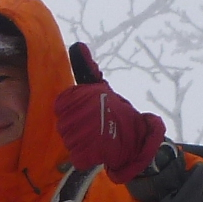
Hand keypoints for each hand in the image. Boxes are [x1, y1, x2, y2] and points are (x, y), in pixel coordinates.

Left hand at [53, 51, 167, 182]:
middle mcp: (79, 113)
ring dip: (84, 141)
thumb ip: (87, 70)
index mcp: (80, 96)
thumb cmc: (118, 114)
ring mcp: (82, 133)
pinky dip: (87, 156)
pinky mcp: (87, 152)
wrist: (139, 140)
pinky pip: (77, 155)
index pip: (63, 105)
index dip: (75, 110)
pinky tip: (99, 150)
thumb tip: (77, 46)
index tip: (90, 111)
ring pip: (70, 140)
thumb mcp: (102, 89)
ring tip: (100, 137)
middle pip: (64, 125)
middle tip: (97, 125)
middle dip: (79, 127)